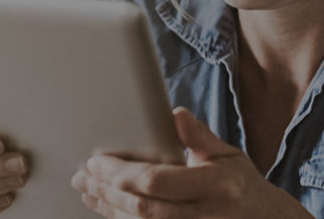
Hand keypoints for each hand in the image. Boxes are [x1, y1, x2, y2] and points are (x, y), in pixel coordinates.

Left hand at [72, 108, 311, 218]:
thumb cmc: (240, 184)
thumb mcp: (227, 154)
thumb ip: (198, 136)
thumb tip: (174, 114)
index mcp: (217, 186)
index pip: (158, 181)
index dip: (122, 172)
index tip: (98, 160)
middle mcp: (206, 215)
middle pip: (143, 207)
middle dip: (107, 190)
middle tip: (83, 174)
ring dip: (108, 207)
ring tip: (87, 189)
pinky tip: (106, 207)